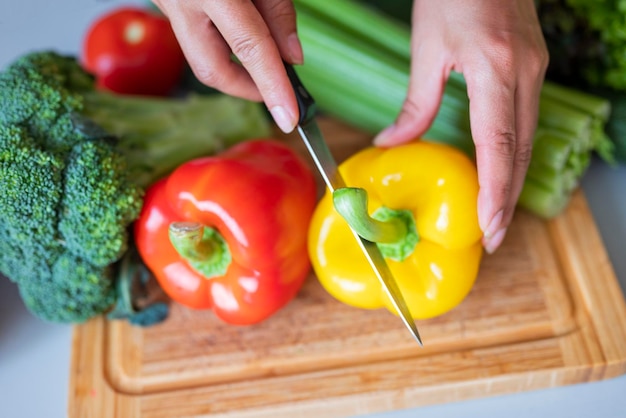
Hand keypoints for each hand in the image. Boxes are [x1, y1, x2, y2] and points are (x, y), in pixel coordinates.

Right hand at [151, 0, 301, 132]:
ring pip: (201, 57)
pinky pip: (196, 36)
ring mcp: (165, 4)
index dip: (273, 87)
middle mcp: (179, 2)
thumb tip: (291, 59)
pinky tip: (240, 30)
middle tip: (278, 90)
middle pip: (213, 71)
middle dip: (249, 87)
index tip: (290, 118)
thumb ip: (277, 12)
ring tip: (265, 55)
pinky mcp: (163, 3)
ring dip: (236, 65)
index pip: (249, 49)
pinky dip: (222, 43)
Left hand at [373, 0, 548, 253]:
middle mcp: (525, 75)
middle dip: (507, 198)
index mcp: (497, 72)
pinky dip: (512, 154)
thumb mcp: (428, 49)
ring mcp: (534, 70)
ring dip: (512, 180)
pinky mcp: (532, 67)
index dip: (495, 193)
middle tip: (492, 236)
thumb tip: (393, 141)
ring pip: (527, 139)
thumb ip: (416, 102)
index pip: (499, 147)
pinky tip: (499, 170)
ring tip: (495, 214)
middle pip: (520, 151)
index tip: (489, 228)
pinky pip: (525, 120)